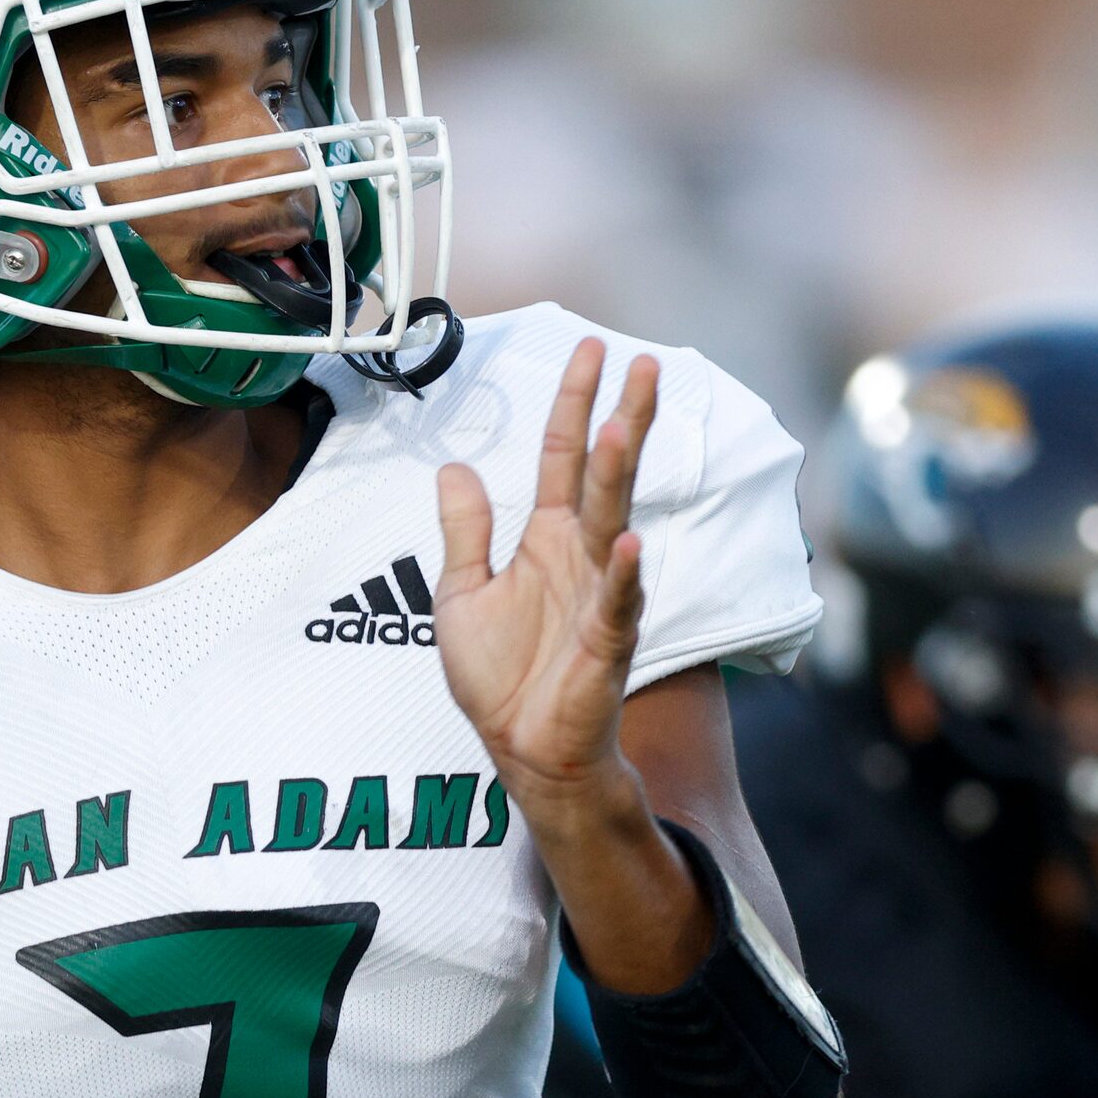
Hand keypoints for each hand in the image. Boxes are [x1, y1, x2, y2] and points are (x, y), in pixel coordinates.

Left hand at [434, 337, 661, 827]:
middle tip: (645, 362)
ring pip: (614, 523)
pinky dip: (626, 575)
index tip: (592, 348)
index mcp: (547, 538)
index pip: (563, 455)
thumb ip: (465, 532)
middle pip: (605, 473)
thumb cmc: (501, 677)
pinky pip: (618, 603)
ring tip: (623, 426)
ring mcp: (600, 596)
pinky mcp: (605, 644)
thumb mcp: (462, 593)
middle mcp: (581, 556)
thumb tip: (453, 467)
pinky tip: (632, 542)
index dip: (575, 403)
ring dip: (620, 478)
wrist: (521, 749)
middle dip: (622, 417)